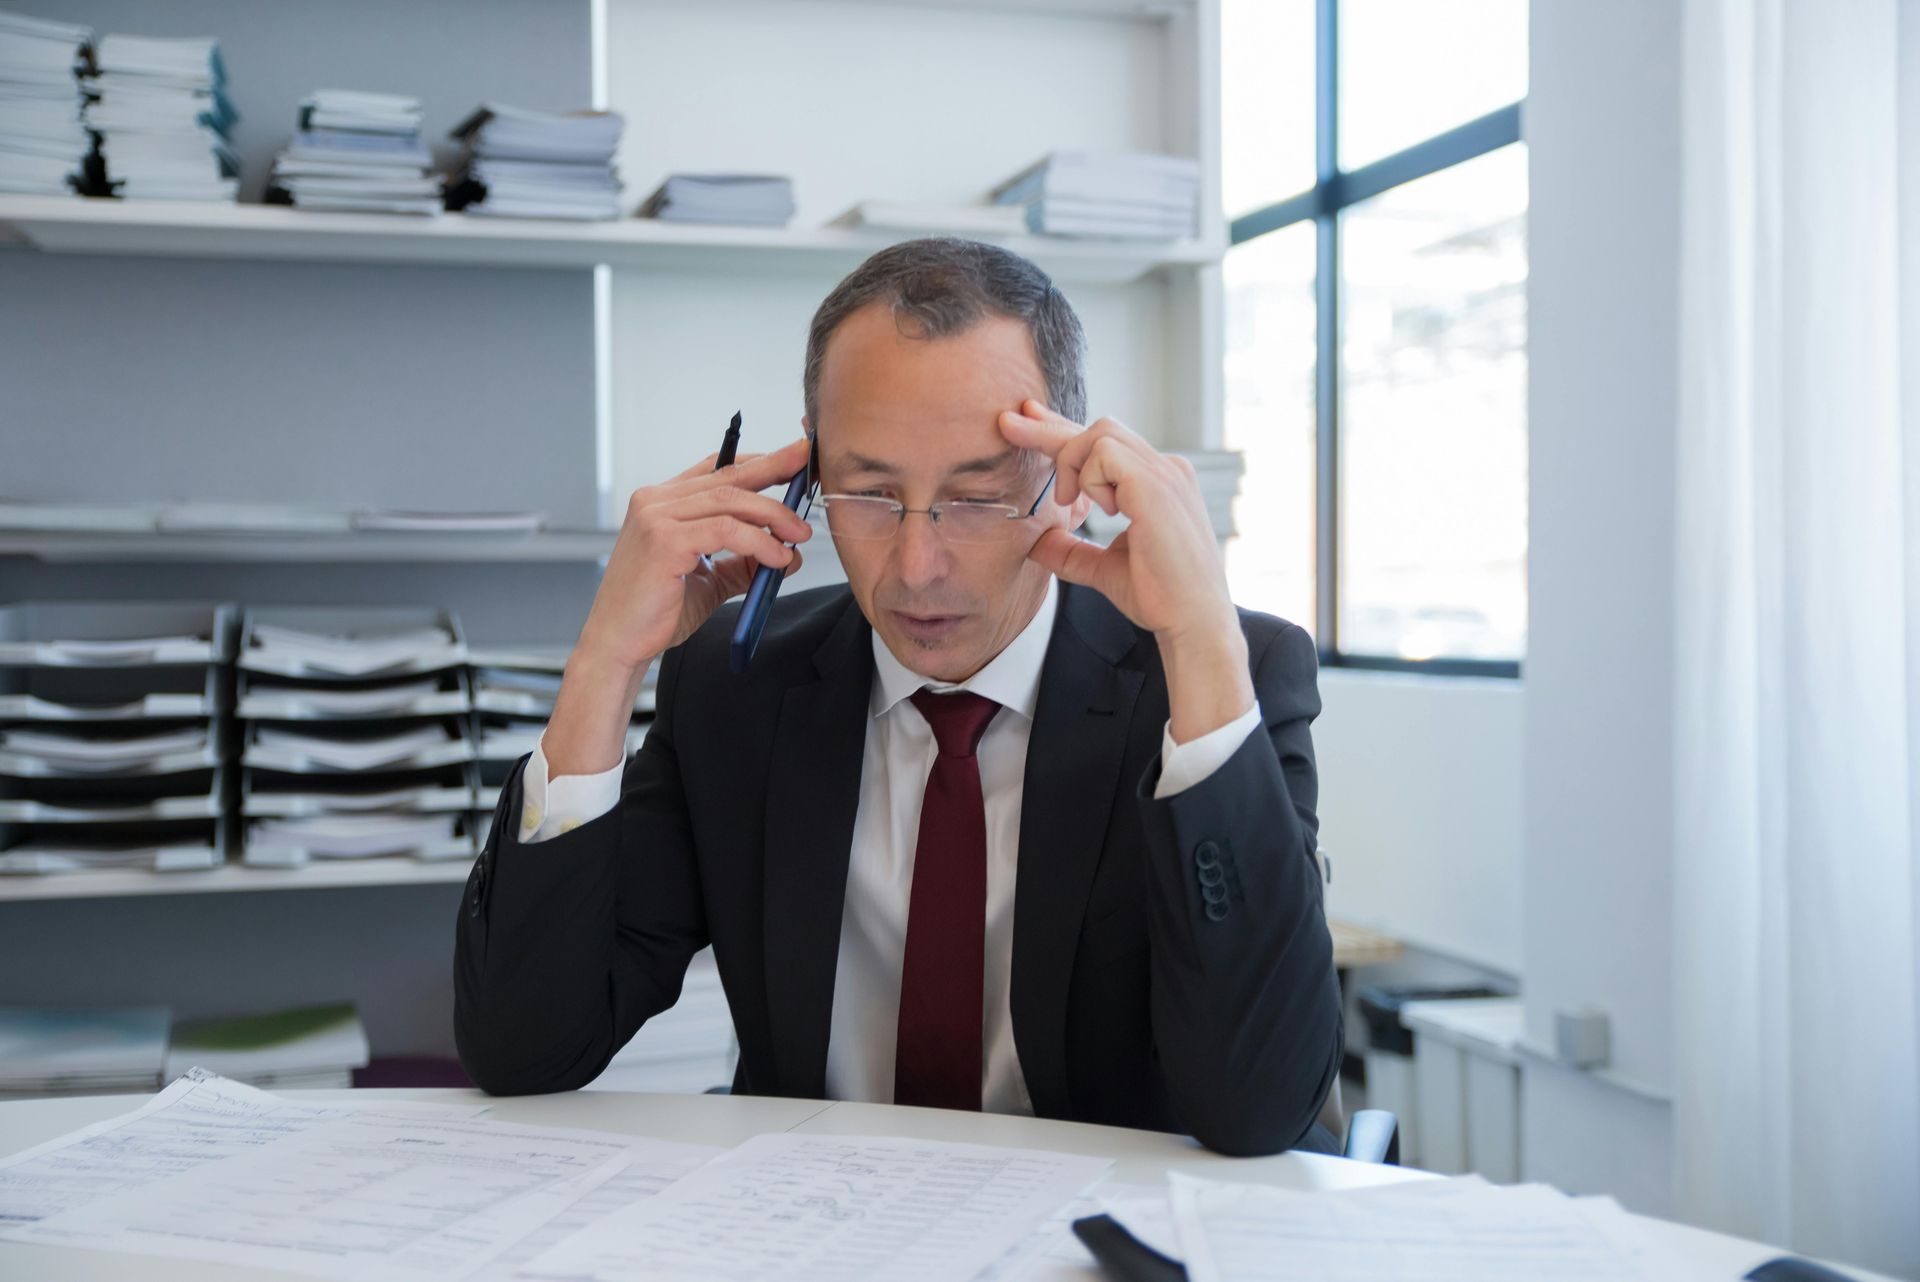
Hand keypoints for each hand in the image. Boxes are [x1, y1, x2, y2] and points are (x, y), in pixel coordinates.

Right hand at [573, 436, 814, 675]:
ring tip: (799, 535)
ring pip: (730, 500)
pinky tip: (778, 557)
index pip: (716, 469)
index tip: (793, 459)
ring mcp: (656, 518)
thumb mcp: (709, 579)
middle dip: (774, 469)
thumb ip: (742, 561)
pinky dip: (759, 541)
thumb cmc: (656, 612)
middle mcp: (655, 501)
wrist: (620, 645)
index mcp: (662, 503)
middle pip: (727, 476)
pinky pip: (724, 531)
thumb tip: (787, 551)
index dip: (758, 461)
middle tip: (808, 472)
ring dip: (773, 515)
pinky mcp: (664, 541)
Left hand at [999, 401, 1253, 743]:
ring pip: (1100, 434)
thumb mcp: (1104, 568)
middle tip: (1006, 423)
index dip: (1063, 432)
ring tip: (1070, 501)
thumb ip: (1072, 551)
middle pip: (1098, 429)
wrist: (1192, 622)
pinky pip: (1105, 455)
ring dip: (1071, 463)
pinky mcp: (1156, 485)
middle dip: (1048, 428)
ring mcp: (1164, 473)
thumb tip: (1034, 542)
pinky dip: (1090, 478)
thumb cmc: (1160, 596)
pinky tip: (1100, 509)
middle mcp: (1164, 469)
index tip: (1029, 422)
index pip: (1106, 444)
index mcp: (1156, 482)